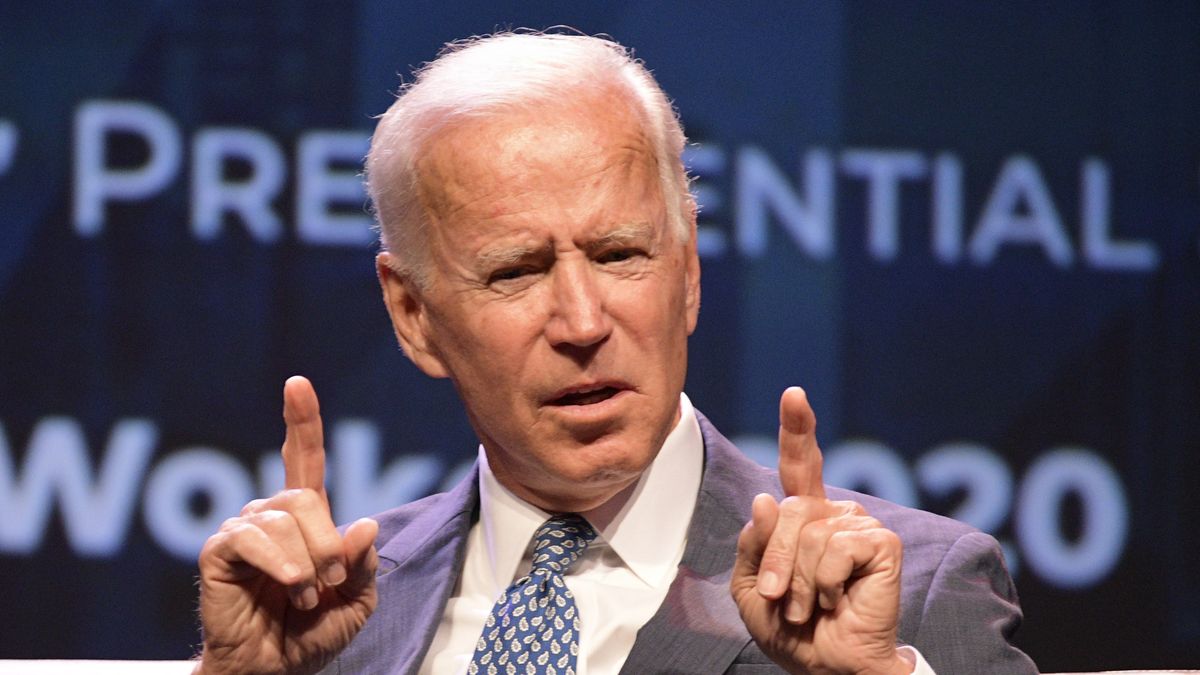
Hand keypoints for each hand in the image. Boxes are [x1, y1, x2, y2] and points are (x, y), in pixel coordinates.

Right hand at [196, 376, 378, 674]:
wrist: (273, 670)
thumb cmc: (311, 634)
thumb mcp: (357, 600)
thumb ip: (362, 563)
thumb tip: (364, 524)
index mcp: (305, 519)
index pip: (302, 459)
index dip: (301, 421)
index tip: (297, 384)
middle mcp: (270, 516)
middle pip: (306, 497)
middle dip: (328, 544)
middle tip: (328, 583)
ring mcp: (241, 531)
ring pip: (284, 518)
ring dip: (306, 564)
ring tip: (304, 596)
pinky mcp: (218, 552)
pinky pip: (251, 538)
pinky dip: (279, 563)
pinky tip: (288, 585)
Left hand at [731, 387, 907, 674]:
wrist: (826, 667)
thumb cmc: (793, 631)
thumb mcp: (753, 586)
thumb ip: (755, 544)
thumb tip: (769, 499)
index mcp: (804, 517)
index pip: (799, 465)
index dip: (797, 429)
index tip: (794, 394)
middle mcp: (834, 514)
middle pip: (788, 510)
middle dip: (777, 561)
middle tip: (783, 600)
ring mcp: (860, 525)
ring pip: (809, 532)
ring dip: (801, 581)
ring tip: (812, 607)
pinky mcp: (882, 544)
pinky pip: (837, 548)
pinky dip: (827, 582)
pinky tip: (839, 601)